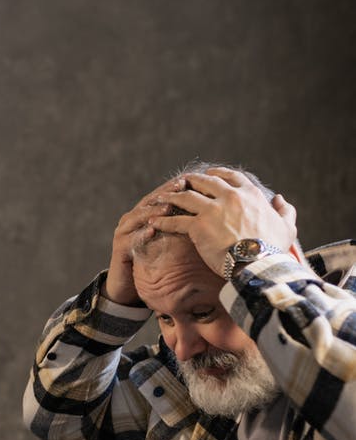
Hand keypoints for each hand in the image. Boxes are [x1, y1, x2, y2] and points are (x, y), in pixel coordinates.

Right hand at [104, 176, 188, 303]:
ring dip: (154, 211)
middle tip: (181, 185)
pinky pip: (131, 238)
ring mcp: (123, 231)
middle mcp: (133, 218)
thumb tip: (209, 217)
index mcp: (145, 213)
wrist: (127, 285)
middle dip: (166, 193)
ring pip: (139, 216)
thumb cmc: (152, 262)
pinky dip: (142, 233)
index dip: (176, 186)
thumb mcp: (169, 241)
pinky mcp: (119, 247)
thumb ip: (182, 227)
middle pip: (150, 200)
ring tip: (168, 207)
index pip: (162, 194)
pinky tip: (152, 231)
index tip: (193, 179)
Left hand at [147, 167, 299, 275]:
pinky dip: (163, 221)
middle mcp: (229, 196)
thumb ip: (285, 211)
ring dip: (171, 197)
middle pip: (204, 182)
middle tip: (180, 183)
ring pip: (186, 197)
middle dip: (190, 181)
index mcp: (250, 194)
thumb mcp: (286, 227)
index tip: (208, 174)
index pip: (230, 176)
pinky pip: (175, 221)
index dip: (217, 174)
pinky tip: (153, 222)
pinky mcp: (198, 226)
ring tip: (160, 199)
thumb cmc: (273, 250)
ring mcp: (212, 210)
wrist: (258, 265)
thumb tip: (280, 199)